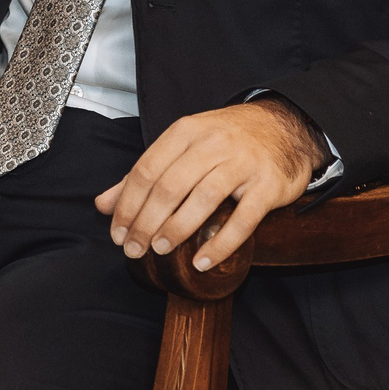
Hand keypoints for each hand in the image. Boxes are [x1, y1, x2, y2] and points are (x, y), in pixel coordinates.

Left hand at [95, 100, 325, 272]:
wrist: (285, 128)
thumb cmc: (227, 141)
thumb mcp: (183, 147)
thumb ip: (143, 175)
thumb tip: (103, 205)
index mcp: (186, 132)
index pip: (146, 170)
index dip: (127, 205)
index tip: (117, 233)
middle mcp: (213, 143)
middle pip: (169, 186)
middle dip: (145, 222)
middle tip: (134, 249)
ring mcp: (242, 163)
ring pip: (202, 199)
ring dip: (176, 229)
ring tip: (160, 250)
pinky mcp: (268, 186)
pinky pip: (242, 220)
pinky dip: (220, 244)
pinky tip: (201, 261)